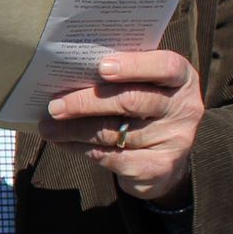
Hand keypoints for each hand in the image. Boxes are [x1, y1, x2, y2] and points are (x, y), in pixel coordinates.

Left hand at [39, 50, 202, 207]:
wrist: (164, 160)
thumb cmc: (143, 107)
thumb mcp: (142, 85)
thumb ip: (119, 75)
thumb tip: (66, 71)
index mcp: (182, 79)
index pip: (166, 66)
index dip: (134, 66)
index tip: (101, 67)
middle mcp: (184, 108)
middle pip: (131, 101)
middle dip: (86, 102)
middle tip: (54, 105)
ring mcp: (175, 140)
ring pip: (113, 132)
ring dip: (73, 129)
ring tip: (48, 126)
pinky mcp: (158, 167)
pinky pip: (110, 157)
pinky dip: (80, 148)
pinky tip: (62, 141)